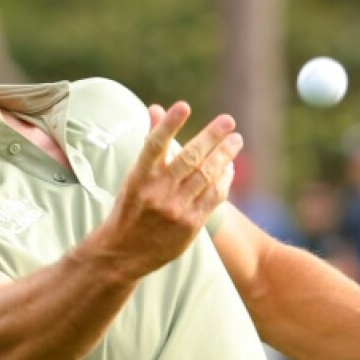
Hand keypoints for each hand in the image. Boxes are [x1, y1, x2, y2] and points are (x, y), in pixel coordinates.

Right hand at [100, 102, 242, 277]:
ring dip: (224, 155)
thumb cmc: (130, 208)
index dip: (169, 125)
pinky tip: (229, 168)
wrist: (123, 253)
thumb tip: (156, 108)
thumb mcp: (134, 176)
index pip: (154, 145)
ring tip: (236, 140)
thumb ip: (150, 143)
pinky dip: (224, 180)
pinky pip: (213, 197)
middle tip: (228, 121)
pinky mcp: (190, 225)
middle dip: (211, 136)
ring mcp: (175, 209)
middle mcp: (157, 191)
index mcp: (139, 176)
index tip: (183, 106)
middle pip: (189, 158)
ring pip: (206, 176)